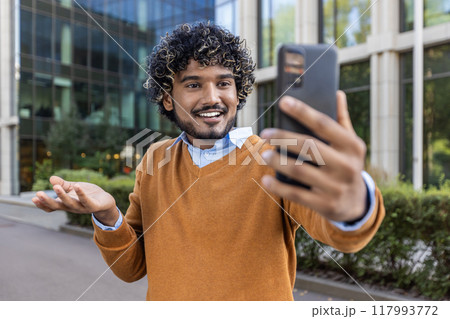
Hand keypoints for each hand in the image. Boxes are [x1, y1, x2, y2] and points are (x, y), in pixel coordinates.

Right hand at [32, 176, 118, 225]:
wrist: (105, 201)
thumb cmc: (88, 194)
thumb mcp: (73, 188)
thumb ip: (63, 184)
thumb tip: (51, 178)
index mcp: (66, 204)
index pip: (52, 207)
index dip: (42, 204)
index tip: (33, 198)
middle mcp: (72, 207)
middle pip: (58, 206)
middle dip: (47, 200)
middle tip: (38, 194)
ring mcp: (82, 208)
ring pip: (70, 203)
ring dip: (62, 195)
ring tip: (56, 186)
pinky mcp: (93, 206)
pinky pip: (86, 200)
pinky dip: (81, 193)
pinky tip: (77, 185)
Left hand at [260, 91, 366, 221]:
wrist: (356, 204)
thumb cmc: (346, 165)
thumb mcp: (350, 145)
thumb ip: (342, 120)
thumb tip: (337, 93)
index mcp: (352, 146)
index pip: (324, 124)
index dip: (303, 111)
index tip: (283, 102)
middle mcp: (347, 166)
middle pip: (309, 147)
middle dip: (283, 138)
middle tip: (265, 133)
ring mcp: (336, 187)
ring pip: (300, 171)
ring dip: (278, 161)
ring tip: (263, 154)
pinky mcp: (326, 205)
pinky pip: (297, 194)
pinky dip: (278, 187)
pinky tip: (265, 180)